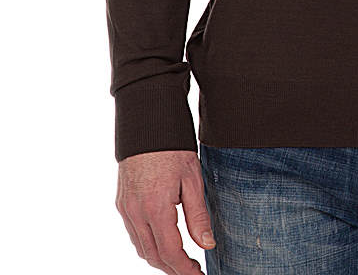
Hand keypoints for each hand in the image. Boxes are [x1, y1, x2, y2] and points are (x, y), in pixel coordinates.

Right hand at [116, 149, 215, 273]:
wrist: (148, 125)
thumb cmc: (173, 148)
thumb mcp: (193, 180)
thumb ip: (198, 216)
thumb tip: (207, 244)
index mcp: (156, 208)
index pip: (170, 252)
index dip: (185, 269)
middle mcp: (136, 212)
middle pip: (154, 256)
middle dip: (173, 269)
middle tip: (192, 270)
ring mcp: (125, 208)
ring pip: (141, 248)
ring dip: (159, 259)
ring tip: (180, 259)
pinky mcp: (121, 203)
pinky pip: (133, 234)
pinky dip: (147, 244)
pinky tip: (162, 241)